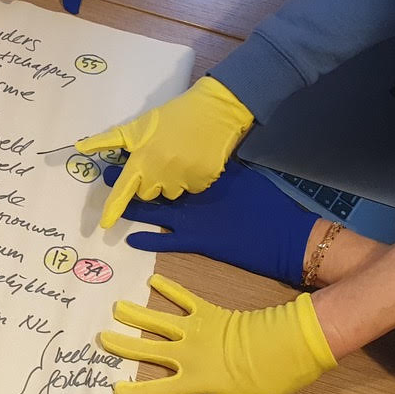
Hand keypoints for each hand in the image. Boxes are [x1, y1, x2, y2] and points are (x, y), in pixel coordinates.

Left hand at [77, 77, 253, 228]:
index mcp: (142, 159)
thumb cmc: (173, 117)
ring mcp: (183, 178)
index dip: (114, 208)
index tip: (105, 225)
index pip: (123, 189)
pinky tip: (196, 161)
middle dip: (149, 182)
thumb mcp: (138, 126)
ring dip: (171, 182)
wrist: (214, 110)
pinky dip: (192, 179)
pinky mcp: (203, 181)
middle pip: (147, 194)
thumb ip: (109, 141)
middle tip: (159, 160)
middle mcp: (160, 172)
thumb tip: (79, 148)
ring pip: (170, 194)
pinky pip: (192, 189)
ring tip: (180, 158)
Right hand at [101, 275, 335, 393]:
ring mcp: (198, 331)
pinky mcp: (209, 313)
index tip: (116, 390)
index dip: (137, 392)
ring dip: (138, 314)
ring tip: (118, 307)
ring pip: (160, 322)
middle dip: (124, 345)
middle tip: (102, 337)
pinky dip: (170, 289)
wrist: (284, 346)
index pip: (160, 390)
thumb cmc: (266, 381)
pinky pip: (185, 299)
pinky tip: (154, 279)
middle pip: (149, 350)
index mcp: (196, 380)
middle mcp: (190, 354)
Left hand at [104, 161, 318, 285]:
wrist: (286, 236)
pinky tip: (130, 239)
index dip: (149, 160)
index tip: (129, 151)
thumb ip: (223, 169)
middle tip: (107, 173)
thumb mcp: (246, 177)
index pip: (172, 164)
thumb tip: (206, 157)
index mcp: (206, 176)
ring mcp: (194, 220)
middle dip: (130, 179)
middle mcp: (194, 196)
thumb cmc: (270, 204)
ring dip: (132, 207)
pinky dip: (148, 240)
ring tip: (110, 200)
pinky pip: (166, 241)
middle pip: (155, 184)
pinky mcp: (197, 242)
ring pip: (154, 212)